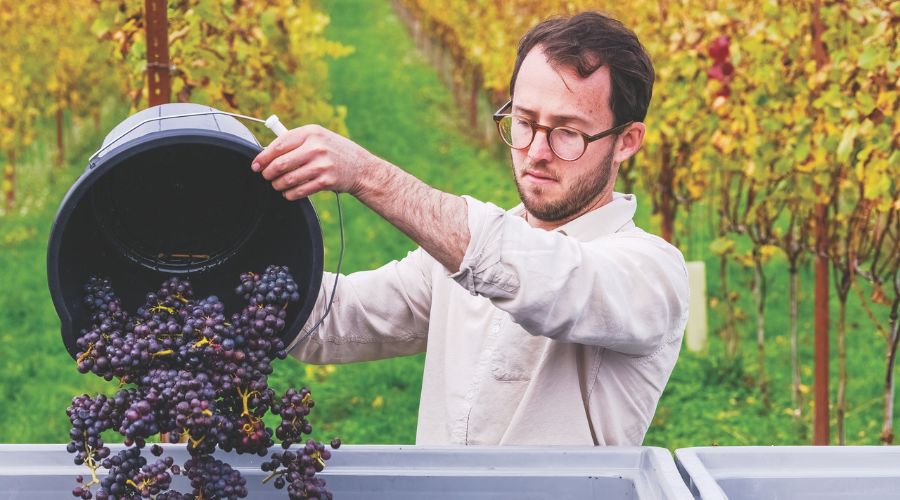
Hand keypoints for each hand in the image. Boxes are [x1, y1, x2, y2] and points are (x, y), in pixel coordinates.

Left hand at [251, 125, 375, 199]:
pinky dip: (290, 194)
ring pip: (288, 179)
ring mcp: (322, 164)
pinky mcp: (326, 181)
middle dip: (269, 173)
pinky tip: (288, 193)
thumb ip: (295, 142)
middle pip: (281, 163)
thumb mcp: (318, 138)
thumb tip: (267, 154)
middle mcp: (316, 147)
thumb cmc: (334, 152)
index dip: (263, 157)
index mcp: (311, 132)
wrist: (361, 167)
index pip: (279, 145)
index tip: (256, 165)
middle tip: (266, 176)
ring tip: (277, 185)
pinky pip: (300, 191)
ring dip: (278, 185)